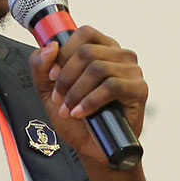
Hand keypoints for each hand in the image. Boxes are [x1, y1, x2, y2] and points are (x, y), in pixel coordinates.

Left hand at [28, 26, 147, 166]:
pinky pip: (112, 86)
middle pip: (87, 52)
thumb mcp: (47, 89)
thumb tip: (50, 47)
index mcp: (101, 47)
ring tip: (69, 109)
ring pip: (98, 68)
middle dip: (66, 78)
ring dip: (76, 92)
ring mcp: (132, 71)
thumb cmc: (75, 115)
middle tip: (59, 98)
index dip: (64, 53)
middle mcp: (119, 55)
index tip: (52, 75)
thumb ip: (40, 65)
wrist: (92, 147)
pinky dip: (90, 101)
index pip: (83, 33)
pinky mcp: (139, 89)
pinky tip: (81, 113)